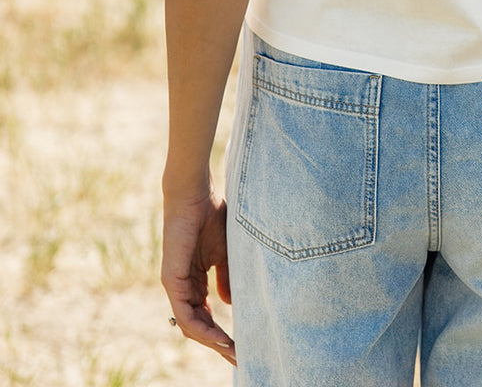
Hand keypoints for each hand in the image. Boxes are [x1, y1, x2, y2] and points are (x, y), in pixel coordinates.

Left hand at [162, 189, 236, 365]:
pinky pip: (185, 314)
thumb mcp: (225, 251)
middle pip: (198, 326)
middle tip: (239, 358)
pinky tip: (219, 337)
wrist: (194, 193)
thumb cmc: (210, 215)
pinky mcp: (172, 280)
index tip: (241, 345)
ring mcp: (175, 285)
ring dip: (212, 342)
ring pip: (191, 326)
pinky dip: (202, 329)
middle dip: (218, 344)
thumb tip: (230, 303)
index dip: (221, 332)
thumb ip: (226, 277)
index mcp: (193, 281)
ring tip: (232, 351)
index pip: (205, 316)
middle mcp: (182, 287)